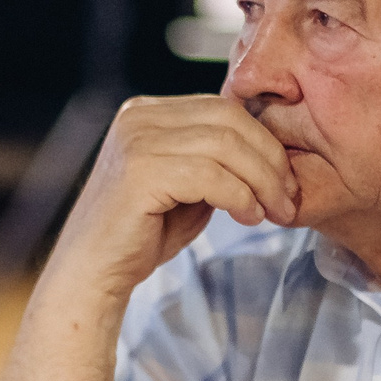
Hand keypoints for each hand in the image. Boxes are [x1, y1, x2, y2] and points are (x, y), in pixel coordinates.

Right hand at [50, 95, 299, 299]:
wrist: (93, 273)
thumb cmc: (141, 235)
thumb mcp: (187, 186)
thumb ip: (216, 161)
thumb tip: (269, 152)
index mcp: (147, 112)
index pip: (222, 108)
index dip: (264, 141)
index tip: (285, 181)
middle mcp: (138, 116)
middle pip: (229, 119)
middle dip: (270, 160)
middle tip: (287, 198)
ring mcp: (136, 141)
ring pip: (225, 146)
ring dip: (261, 181)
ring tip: (271, 212)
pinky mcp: (139, 172)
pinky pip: (210, 175)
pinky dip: (240, 196)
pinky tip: (248, 217)